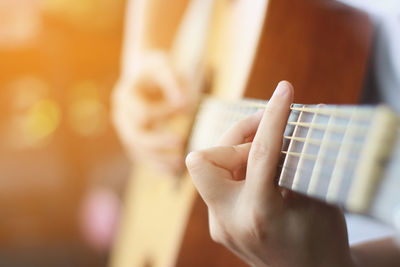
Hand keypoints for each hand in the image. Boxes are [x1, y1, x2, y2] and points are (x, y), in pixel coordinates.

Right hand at [112, 51, 195, 172]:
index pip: (143, 113)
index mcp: (125, 96)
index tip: (187, 107)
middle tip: (181, 146)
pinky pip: (143, 156)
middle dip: (158, 144)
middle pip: (136, 137)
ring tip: (179, 166)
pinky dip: (157, 165)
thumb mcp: (164, 66)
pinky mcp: (135, 139)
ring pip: (138, 151)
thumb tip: (185, 104)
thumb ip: (173, 82)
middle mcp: (122, 115)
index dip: (165, 113)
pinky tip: (173, 173)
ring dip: (158, 161)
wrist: (144, 73)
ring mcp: (126, 129)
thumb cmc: (156, 68)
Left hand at [186, 81, 354, 266]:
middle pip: (204, 159)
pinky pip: (216, 184)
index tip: (284, 90)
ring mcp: (219, 225)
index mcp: (259, 215)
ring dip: (234, 151)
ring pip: (206, 169)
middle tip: (267, 128)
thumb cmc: (323, 240)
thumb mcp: (319, 200)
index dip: (274, 116)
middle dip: (234, 137)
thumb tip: (284, 125)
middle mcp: (229, 221)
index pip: (259, 153)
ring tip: (266, 150)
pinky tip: (258, 171)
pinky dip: (235, 169)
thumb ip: (297, 163)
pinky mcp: (218, 225)